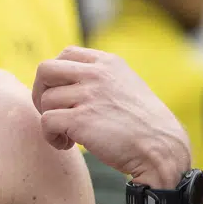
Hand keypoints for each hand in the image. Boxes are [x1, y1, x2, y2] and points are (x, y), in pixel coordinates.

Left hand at [32, 47, 191, 186]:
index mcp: (108, 62)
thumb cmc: (143, 124)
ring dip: (49, 119)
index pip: (66, 54)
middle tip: (52, 112)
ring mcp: (88, 95)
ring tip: (68, 134)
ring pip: (45, 100)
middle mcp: (97, 74)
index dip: (57, 77)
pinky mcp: (80, 120)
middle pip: (45, 69)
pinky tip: (67, 144)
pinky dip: (50, 136)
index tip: (64, 96)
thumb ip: (100, 77)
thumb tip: (66, 82)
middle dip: (41, 92)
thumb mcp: (126, 85)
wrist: (162, 149)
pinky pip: (46, 122)